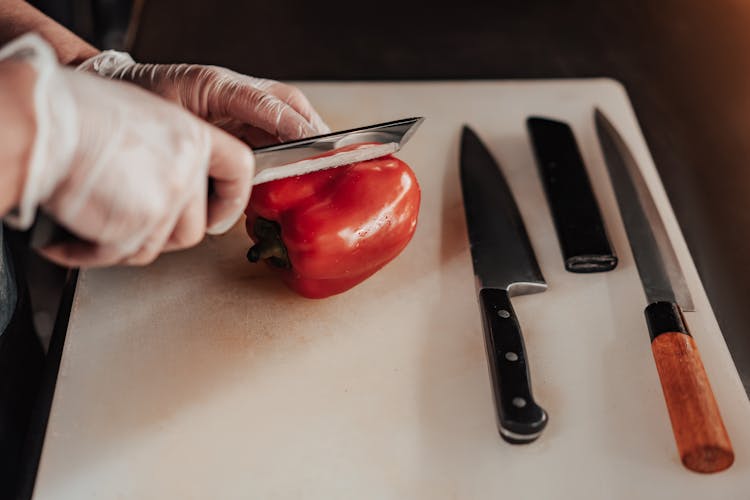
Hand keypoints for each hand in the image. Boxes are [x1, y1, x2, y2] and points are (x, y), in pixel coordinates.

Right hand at [1, 34, 254, 267]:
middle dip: (164, 232)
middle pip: (195, 227)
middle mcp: (186, 170)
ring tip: (97, 219)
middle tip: (132, 219)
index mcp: (193, 137)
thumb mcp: (144, 118)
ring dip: (128, 241)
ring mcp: (165, 201)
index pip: (239, 169)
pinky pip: (124, 255)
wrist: (46, 125)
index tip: (220, 211)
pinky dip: (93, 251)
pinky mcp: (138, 226)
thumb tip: (182, 182)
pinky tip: (72, 235)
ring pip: (160, 245)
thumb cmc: (80, 114)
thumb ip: (171, 150)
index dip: (232, 197)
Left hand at [79, 51, 329, 146]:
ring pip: (287, 116)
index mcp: (217, 85)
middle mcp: (236, 92)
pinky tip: (296, 169)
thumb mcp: (170, 123)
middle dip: (313, 129)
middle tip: (333, 154)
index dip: (293, 126)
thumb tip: (235, 175)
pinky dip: (289, 149)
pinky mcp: (240, 118)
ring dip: (307, 140)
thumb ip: (203, 143)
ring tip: (324, 163)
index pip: (266, 103)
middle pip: (288, 104)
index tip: (315, 144)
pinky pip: (273, 131)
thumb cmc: (144, 103)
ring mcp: (240, 103)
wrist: (123, 93)